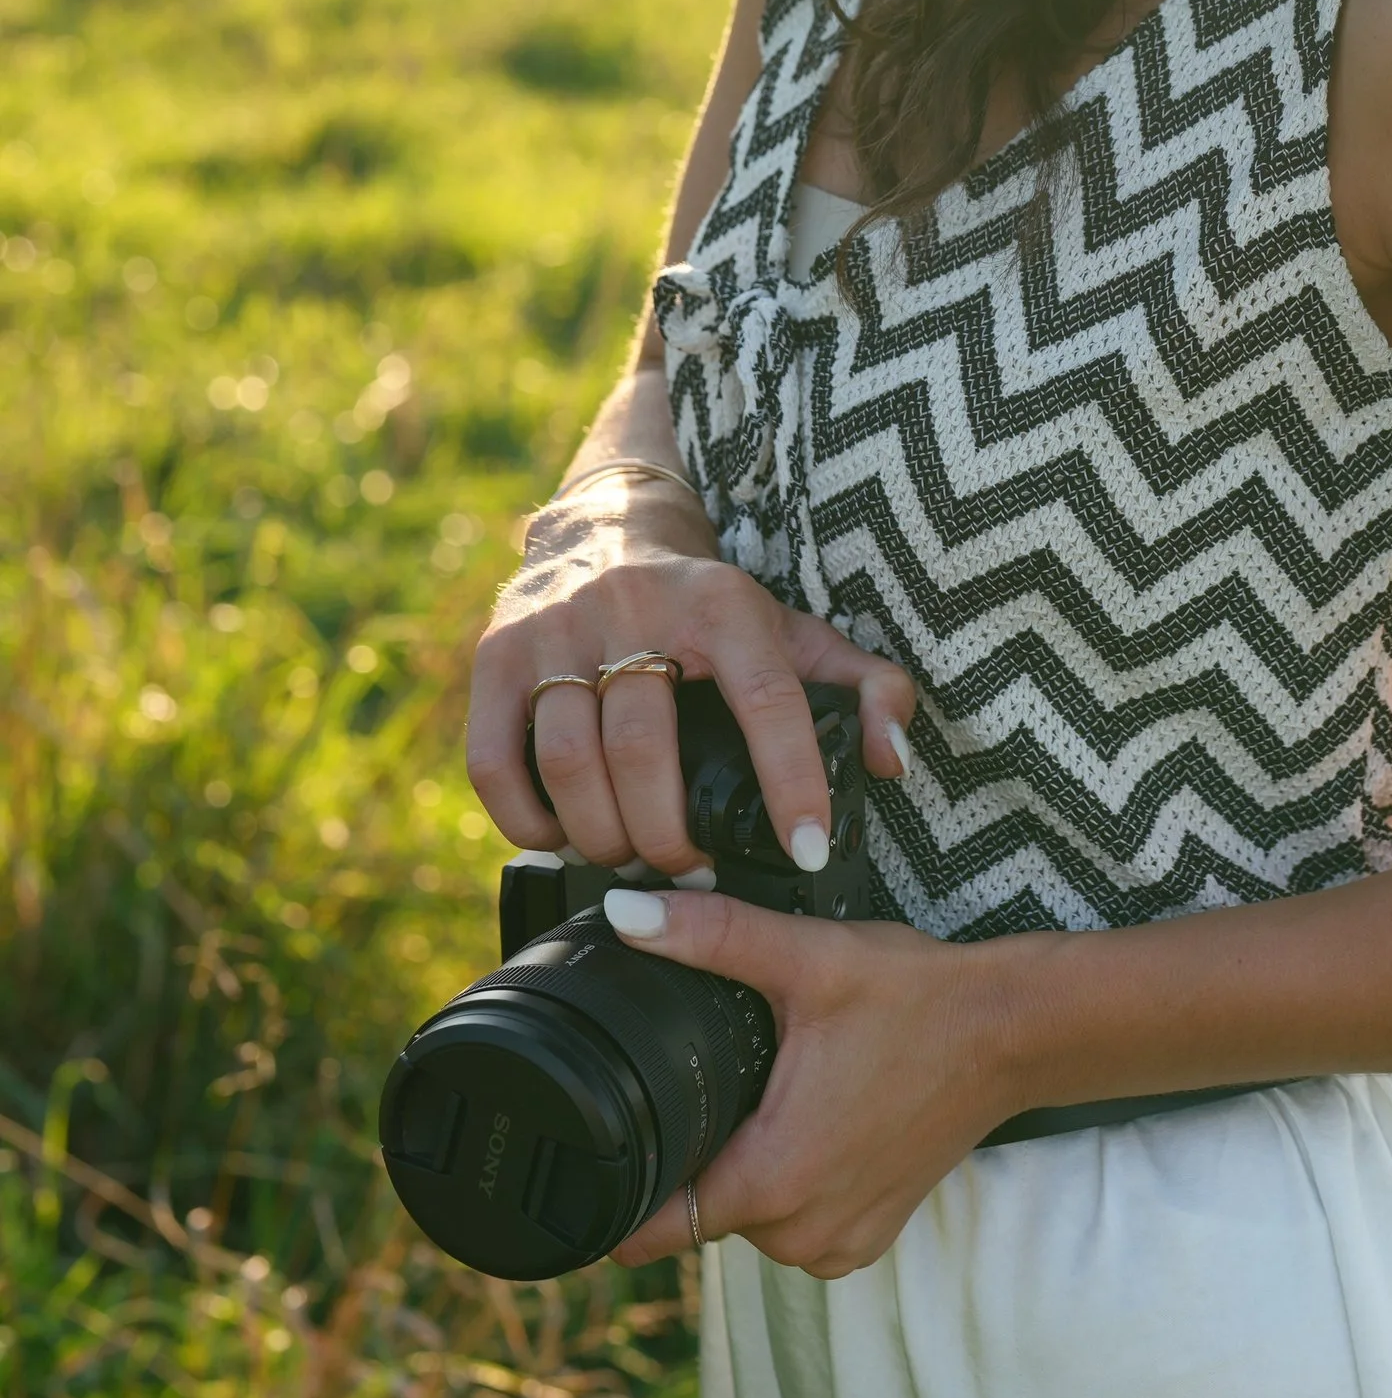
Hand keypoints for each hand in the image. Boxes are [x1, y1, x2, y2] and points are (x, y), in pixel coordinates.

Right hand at [467, 494, 917, 877]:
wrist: (608, 526)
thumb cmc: (714, 607)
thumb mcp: (797, 632)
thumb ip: (869, 688)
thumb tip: (891, 761)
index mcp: (722, 602)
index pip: (767, 699)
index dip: (792, 783)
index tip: (806, 851)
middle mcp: (634, 606)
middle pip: (647, 750)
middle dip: (672, 838)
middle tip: (692, 871)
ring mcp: (556, 629)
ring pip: (571, 762)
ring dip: (603, 837)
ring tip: (633, 861)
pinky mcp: (495, 655)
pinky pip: (495, 763)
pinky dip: (527, 821)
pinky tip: (564, 836)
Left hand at [602, 887, 1015, 1276]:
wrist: (1012, 1032)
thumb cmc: (917, 1000)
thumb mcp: (808, 958)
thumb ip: (710, 935)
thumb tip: (625, 911)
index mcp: (774, 1178)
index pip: (653, 1228)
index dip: (616, 1197)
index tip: (602, 1156)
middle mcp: (801, 1232)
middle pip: (699, 1212)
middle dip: (695, 1156)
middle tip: (729, 1080)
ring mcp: (839, 1243)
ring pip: (747, 1220)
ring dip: (747, 1170)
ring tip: (779, 1095)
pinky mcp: (869, 1238)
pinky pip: (795, 1227)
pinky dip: (794, 1183)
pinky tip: (816, 1123)